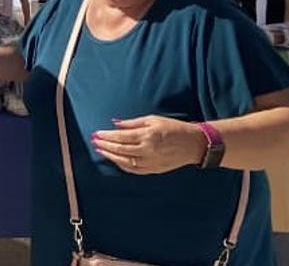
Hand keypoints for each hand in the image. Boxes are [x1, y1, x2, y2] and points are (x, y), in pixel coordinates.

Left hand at [91, 115, 205, 174]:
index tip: (96, 133)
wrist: (194, 144)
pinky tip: (115, 160)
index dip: (106, 136)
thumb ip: (133, 123)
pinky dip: (122, 166)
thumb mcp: (153, 120)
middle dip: (105, 146)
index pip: (121, 137)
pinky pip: (133, 170)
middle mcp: (148, 150)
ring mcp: (151, 162)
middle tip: (94, 141)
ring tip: (101, 151)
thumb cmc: (174, 128)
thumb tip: (115, 124)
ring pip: (125, 162)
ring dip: (110, 156)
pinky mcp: (154, 170)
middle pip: (120, 150)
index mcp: (147, 135)